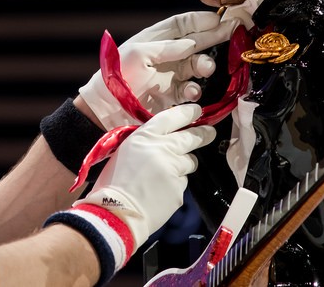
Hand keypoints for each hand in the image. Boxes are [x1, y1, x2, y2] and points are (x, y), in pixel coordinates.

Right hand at [76, 103, 214, 252]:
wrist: (116, 212)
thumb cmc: (113, 182)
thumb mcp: (126, 151)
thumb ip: (146, 143)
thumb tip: (162, 141)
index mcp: (145, 137)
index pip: (172, 117)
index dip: (187, 113)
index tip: (196, 111)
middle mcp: (163, 149)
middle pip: (191, 137)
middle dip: (203, 134)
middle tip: (209, 132)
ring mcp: (174, 169)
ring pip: (189, 162)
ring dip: (184, 165)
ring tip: (168, 174)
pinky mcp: (179, 189)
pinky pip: (182, 182)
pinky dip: (175, 185)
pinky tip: (160, 192)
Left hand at [78, 11, 229, 129]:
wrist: (105, 109)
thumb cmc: (116, 75)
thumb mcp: (138, 54)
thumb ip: (166, 48)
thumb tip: (192, 43)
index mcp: (155, 40)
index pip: (182, 25)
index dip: (200, 20)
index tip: (218, 19)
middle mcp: (166, 56)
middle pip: (196, 43)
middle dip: (215, 37)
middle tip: (233, 32)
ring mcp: (171, 76)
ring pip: (197, 67)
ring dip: (205, 65)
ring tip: (206, 67)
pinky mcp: (172, 97)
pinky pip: (192, 91)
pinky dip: (195, 91)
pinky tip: (192, 91)